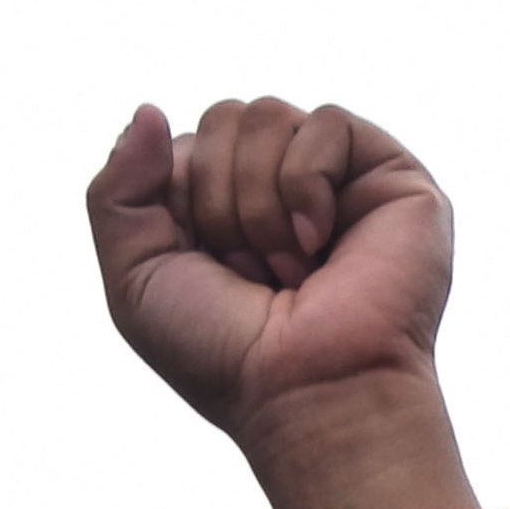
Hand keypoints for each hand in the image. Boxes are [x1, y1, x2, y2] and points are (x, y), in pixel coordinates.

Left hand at [87, 97, 458, 505]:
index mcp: (227, 205)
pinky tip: (320, 242)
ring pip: (268, 115)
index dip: (181, 203)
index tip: (212, 273)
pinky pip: (326, 122)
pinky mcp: (393, 180)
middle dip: (220, 202)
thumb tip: (150, 111)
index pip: (182, 143)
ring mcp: (339, 181)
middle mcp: (283, 187)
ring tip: (292, 270)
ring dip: (261, 204)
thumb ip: (116, 189)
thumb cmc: (227, 357)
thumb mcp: (136, 277)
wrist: (306, 397)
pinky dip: (307, 184)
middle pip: (224, 118)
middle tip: (254, 275)